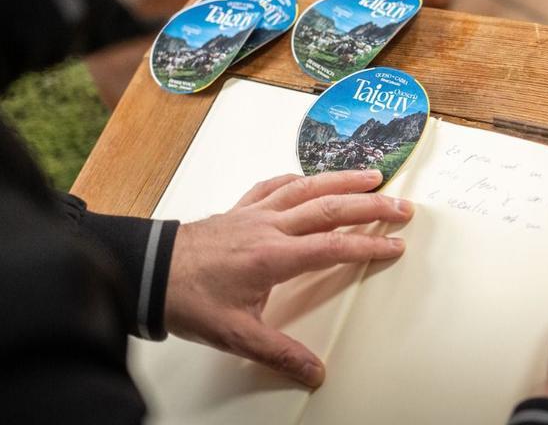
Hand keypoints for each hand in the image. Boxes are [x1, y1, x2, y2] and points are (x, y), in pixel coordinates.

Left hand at [164, 169, 412, 387]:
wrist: (145, 272)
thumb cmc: (186, 299)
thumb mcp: (235, 334)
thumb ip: (278, 352)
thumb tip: (313, 371)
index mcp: (273, 257)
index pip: (333, 247)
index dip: (369, 246)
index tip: (395, 245)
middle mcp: (269, 227)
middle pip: (330, 209)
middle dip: (370, 207)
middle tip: (401, 207)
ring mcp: (253, 213)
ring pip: (306, 187)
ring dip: (342, 180)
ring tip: (371, 176)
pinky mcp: (238, 209)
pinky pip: (273, 186)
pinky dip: (296, 179)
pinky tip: (306, 177)